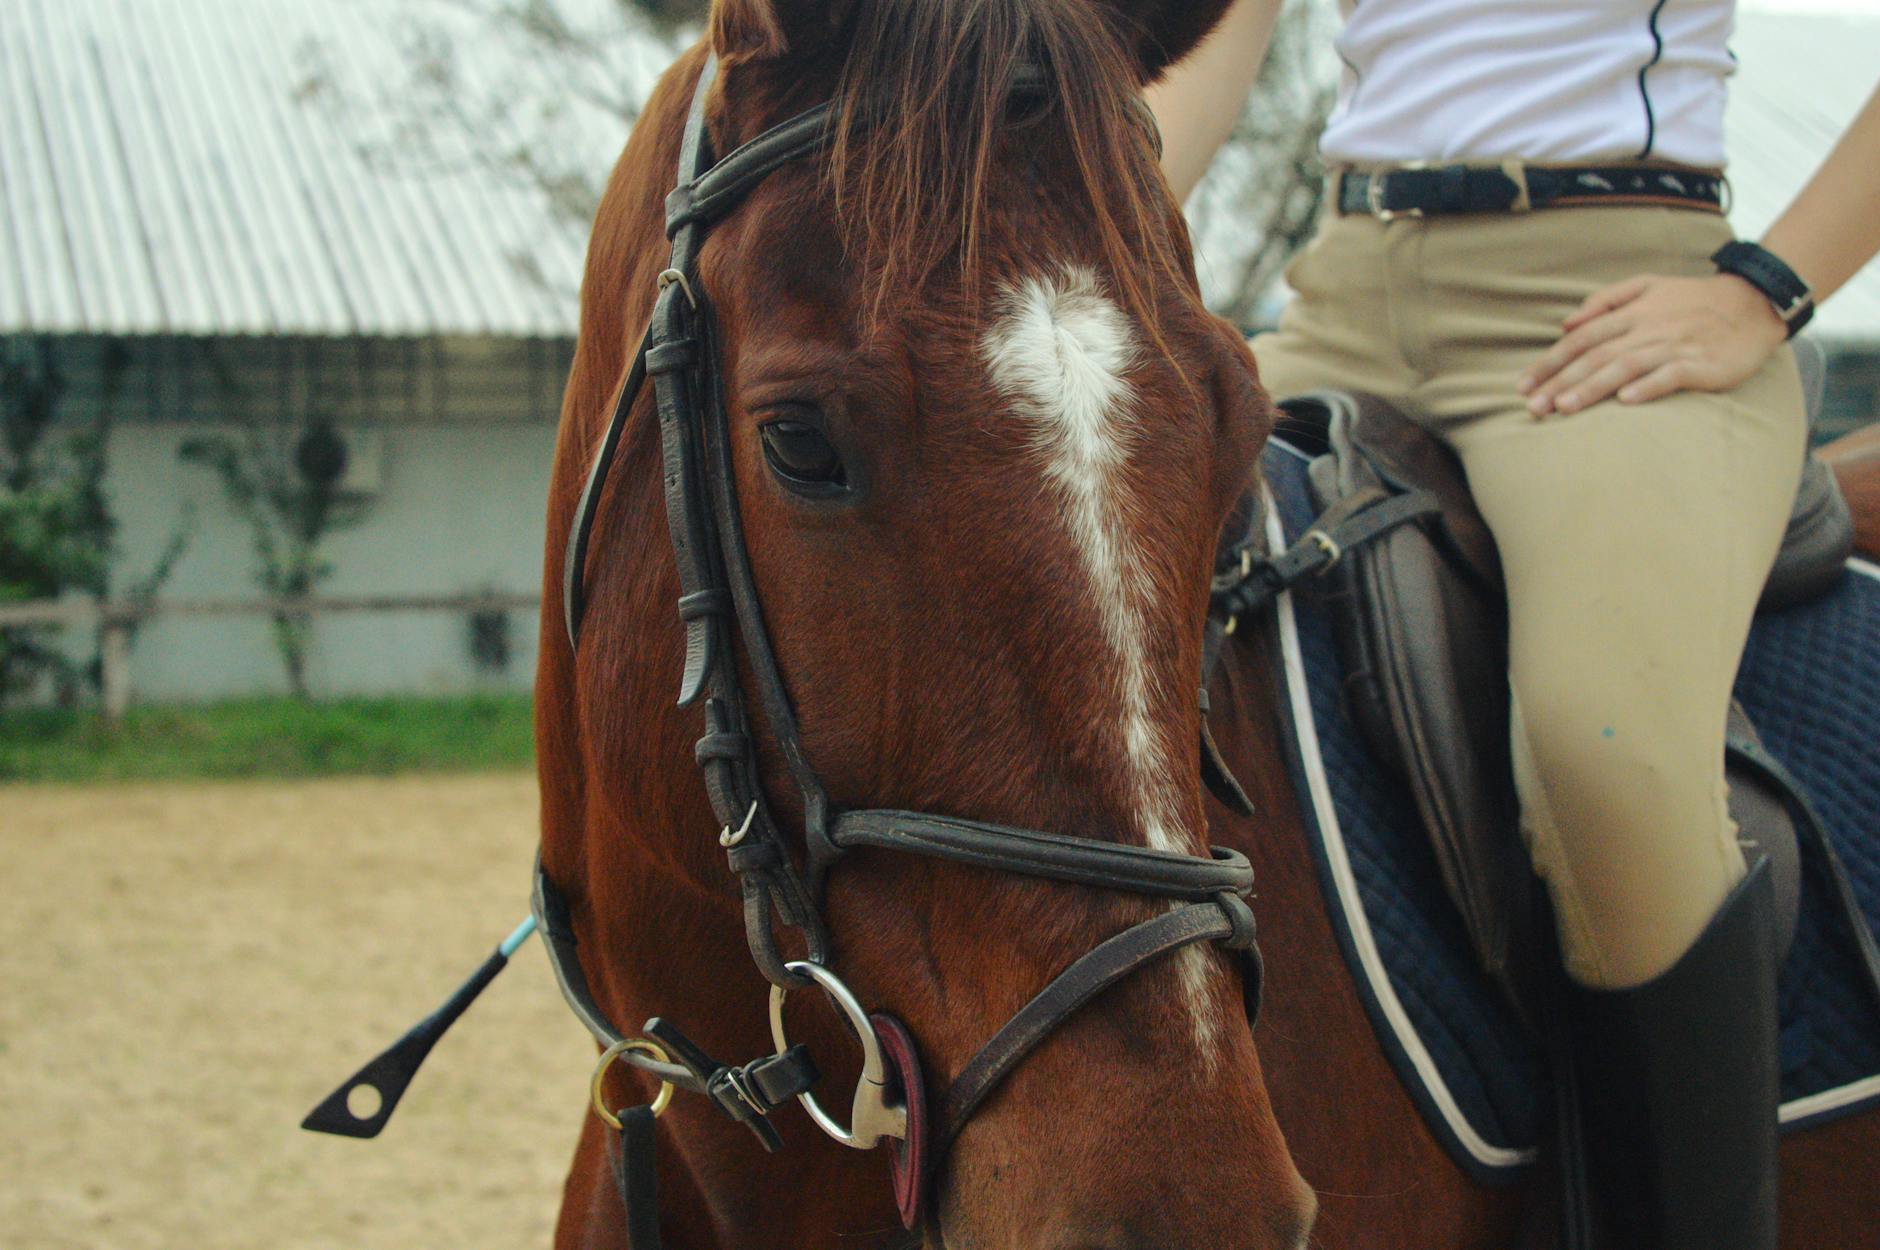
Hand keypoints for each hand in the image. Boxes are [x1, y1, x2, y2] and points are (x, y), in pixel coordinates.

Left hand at [1518, 274, 1787, 415]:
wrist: (1752, 303)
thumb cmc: (1692, 300)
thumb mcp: (1648, 286)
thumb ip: (1606, 300)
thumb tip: (1567, 322)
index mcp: (1632, 312)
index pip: (1581, 339)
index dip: (1550, 362)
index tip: (1523, 386)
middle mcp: (1647, 328)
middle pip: (1595, 356)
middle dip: (1561, 382)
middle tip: (1532, 407)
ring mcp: (1674, 346)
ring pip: (1625, 367)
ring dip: (1593, 388)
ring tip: (1564, 408)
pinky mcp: (1700, 363)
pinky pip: (1671, 375)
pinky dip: (1648, 386)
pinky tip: (1625, 401)